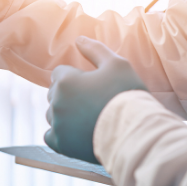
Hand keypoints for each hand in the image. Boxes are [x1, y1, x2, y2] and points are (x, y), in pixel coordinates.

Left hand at [44, 36, 147, 163]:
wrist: (135, 133)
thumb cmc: (127, 95)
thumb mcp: (117, 64)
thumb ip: (95, 49)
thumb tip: (78, 40)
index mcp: (65, 81)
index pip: (60, 73)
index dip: (77, 77)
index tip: (93, 85)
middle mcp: (56, 102)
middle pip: (55, 94)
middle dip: (69, 95)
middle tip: (94, 102)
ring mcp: (58, 125)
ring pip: (53, 115)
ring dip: (65, 114)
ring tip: (89, 118)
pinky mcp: (62, 145)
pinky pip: (51, 136)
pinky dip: (61, 134)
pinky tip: (76, 132)